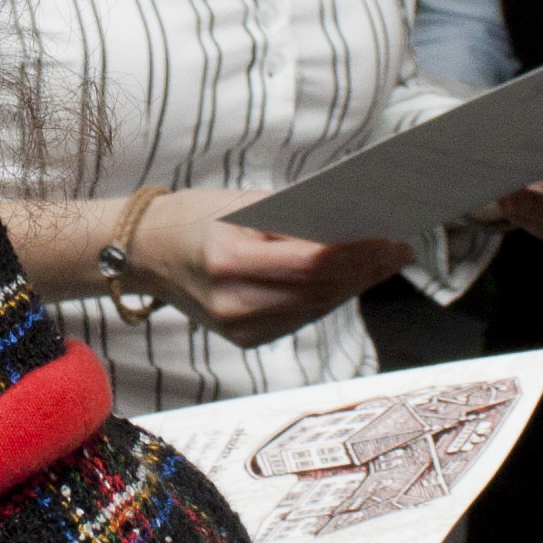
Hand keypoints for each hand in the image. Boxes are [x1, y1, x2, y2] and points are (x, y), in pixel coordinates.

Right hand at [129, 189, 413, 345]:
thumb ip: (293, 216)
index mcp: (227, 262)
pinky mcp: (245, 338)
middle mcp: (233, 304)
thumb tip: (354, 222)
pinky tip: (353, 278)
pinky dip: (329, 296)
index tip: (392, 237)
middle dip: (365, 269)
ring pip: (316, 307)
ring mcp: (238, 328)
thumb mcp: (239, 204)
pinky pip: (301, 317)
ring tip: (385, 260)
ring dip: (354, 284)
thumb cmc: (194, 216)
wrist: (142, 253)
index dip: (357, 253)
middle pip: (319, 290)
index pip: (311, 263)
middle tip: (400, 247)